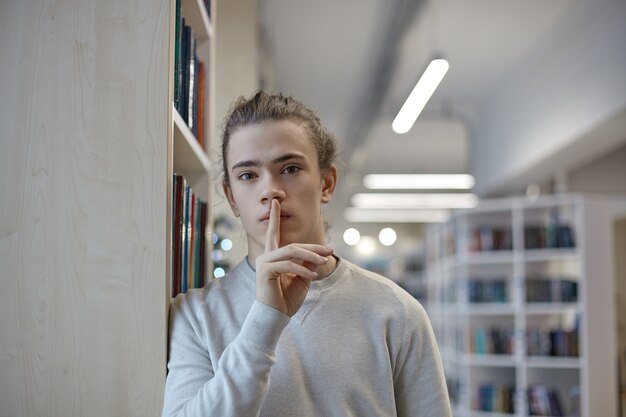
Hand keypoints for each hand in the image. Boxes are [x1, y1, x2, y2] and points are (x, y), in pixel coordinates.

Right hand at [255, 199, 332, 316]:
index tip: (275, 202)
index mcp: (274, 257)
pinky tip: (314, 276)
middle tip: (329, 249)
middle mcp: (266, 257)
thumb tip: (319, 252)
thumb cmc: (287, 299)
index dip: (274, 217)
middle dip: (312, 247)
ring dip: (310, 255)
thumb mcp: (303, 278)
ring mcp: (264, 263)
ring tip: (324, 262)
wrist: (276, 317)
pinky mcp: (265, 271)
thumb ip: (308, 263)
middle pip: (293, 245)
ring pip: (291, 251)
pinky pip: (288, 265)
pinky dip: (302, 269)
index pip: (274, 233)